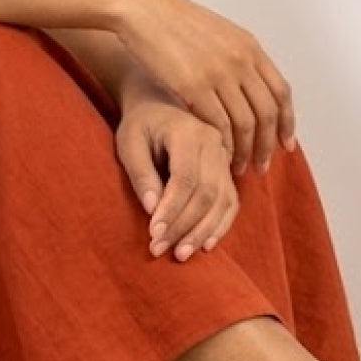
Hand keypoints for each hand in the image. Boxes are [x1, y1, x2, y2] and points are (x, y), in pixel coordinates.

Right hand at [109, 0, 296, 173]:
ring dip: (245, 151)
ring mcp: (219, 73)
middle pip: (266, 113)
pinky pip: (218, 124)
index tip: (285, 144)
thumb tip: (245, 83)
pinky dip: (221, 144)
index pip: (281, 92)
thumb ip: (235, 56)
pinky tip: (216, 154)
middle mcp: (241, 60)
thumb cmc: (171, 20)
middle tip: (262, 167)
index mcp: (249, 46)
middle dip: (268, 145)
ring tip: (238, 168)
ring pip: (245, 124)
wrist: (142, 8)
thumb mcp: (216, 32)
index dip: (287, 122)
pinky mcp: (194, 85)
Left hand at [114, 94, 240, 261]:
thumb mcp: (129, 143)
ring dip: (201, 232)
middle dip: (183, 226)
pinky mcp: (227, 172)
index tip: (153, 233)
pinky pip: (230, 203)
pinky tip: (204, 245)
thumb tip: (152, 210)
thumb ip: (140, 173)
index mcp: (189, 133)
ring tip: (180, 255)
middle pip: (206, 193)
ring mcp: (224, 158)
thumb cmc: (140, 126)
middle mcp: (214, 144)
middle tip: (160, 249)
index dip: (171, 209)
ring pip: (222, 201)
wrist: (159, 105)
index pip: (185, 178)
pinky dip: (219, 226)